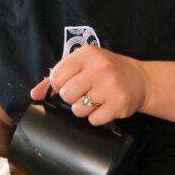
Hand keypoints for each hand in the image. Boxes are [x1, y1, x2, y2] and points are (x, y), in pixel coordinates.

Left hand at [29, 45, 150, 125]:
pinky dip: (96, 117)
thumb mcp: (82, 65)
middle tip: (84, 92)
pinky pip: (93, 120)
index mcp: (86, 55)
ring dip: (83, 109)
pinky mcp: (119, 105)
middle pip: (66, 94)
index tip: (70, 83)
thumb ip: (56, 77)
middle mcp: (99, 69)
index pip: (56, 76)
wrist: (140, 80)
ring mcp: (110, 87)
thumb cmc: (106, 71)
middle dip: (72, 98)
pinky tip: (104, 107)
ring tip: (95, 99)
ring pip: (77, 110)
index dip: (59, 85)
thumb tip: (34, 94)